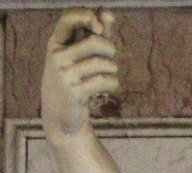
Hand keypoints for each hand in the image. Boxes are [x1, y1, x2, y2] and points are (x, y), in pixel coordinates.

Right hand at [41, 9, 117, 141]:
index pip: (67, 18)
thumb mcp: (79, 55)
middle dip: (109, 47)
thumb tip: (108, 14)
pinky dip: (112, 82)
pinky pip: (103, 81)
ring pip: (101, 63)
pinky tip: (111, 85)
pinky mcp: (75, 93)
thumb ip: (94, 34)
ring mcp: (64, 76)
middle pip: (93, 42)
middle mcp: (57, 57)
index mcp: (55, 43)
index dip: (85, 16)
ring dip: (112, 68)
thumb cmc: (73, 80)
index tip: (99, 26)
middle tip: (111, 55)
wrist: (61, 115)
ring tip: (110, 73)